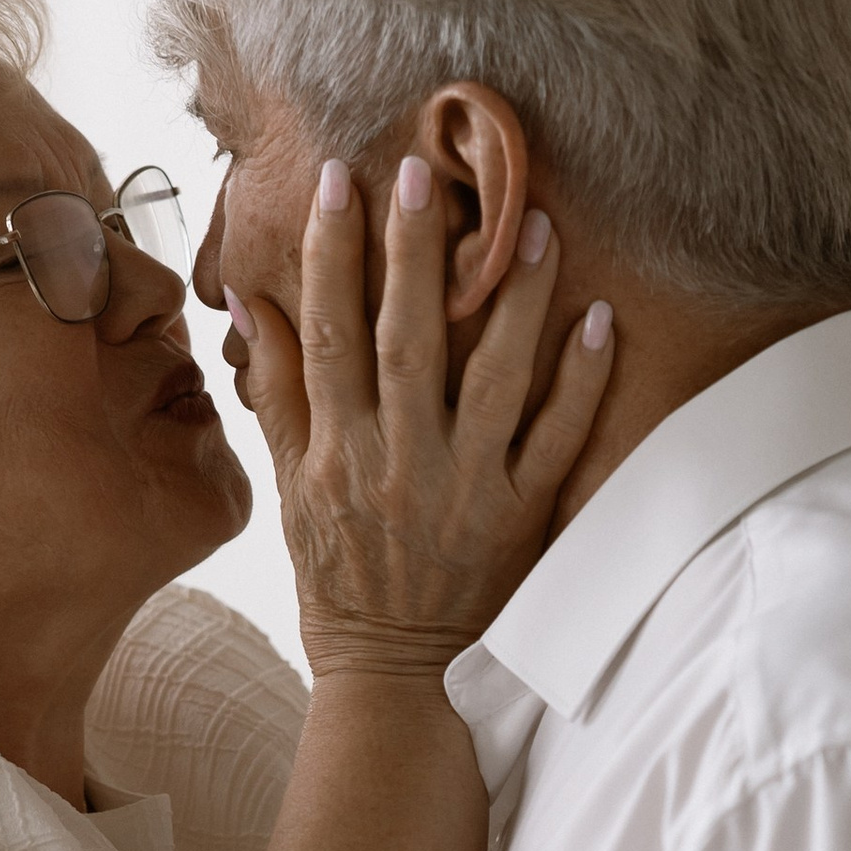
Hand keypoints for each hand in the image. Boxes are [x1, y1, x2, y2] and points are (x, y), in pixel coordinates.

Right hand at [224, 157, 612, 677]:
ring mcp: (465, 490)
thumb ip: (276, 395)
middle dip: (414, 253)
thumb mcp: (290, 492)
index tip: (338, 183)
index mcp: (336, 454)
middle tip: (427, 173)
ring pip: (492, 379)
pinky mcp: (521, 519)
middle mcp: (398, 464)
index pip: (327, 336)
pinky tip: (599, 320)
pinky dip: (580, 382)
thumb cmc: (341, 578)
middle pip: (405, 340)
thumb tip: (251, 305)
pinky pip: (557, 441)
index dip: (330, 256)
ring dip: (514, 299)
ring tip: (533, 225)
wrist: (395, 678)